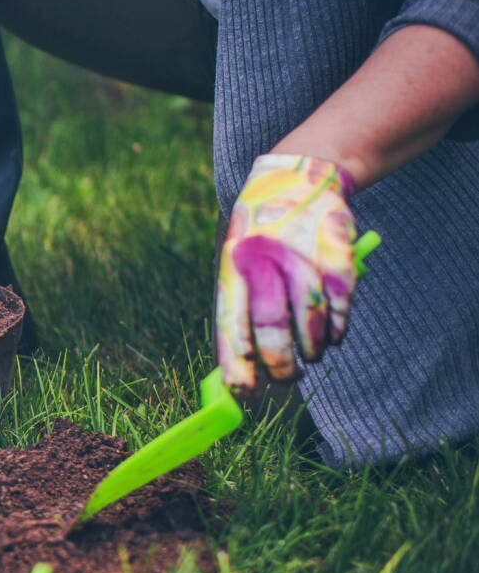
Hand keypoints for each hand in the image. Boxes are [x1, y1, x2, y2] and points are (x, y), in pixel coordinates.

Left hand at [215, 154, 356, 395]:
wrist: (296, 178)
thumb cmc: (258, 235)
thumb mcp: (234, 261)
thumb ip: (236, 308)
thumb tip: (233, 370)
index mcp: (232, 266)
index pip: (231, 324)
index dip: (239, 364)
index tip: (244, 394)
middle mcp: (264, 259)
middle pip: (272, 326)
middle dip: (280, 364)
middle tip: (287, 378)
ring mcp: (302, 253)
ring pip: (309, 319)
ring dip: (312, 349)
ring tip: (311, 356)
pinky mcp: (335, 250)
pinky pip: (340, 302)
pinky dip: (338, 327)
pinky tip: (333, 335)